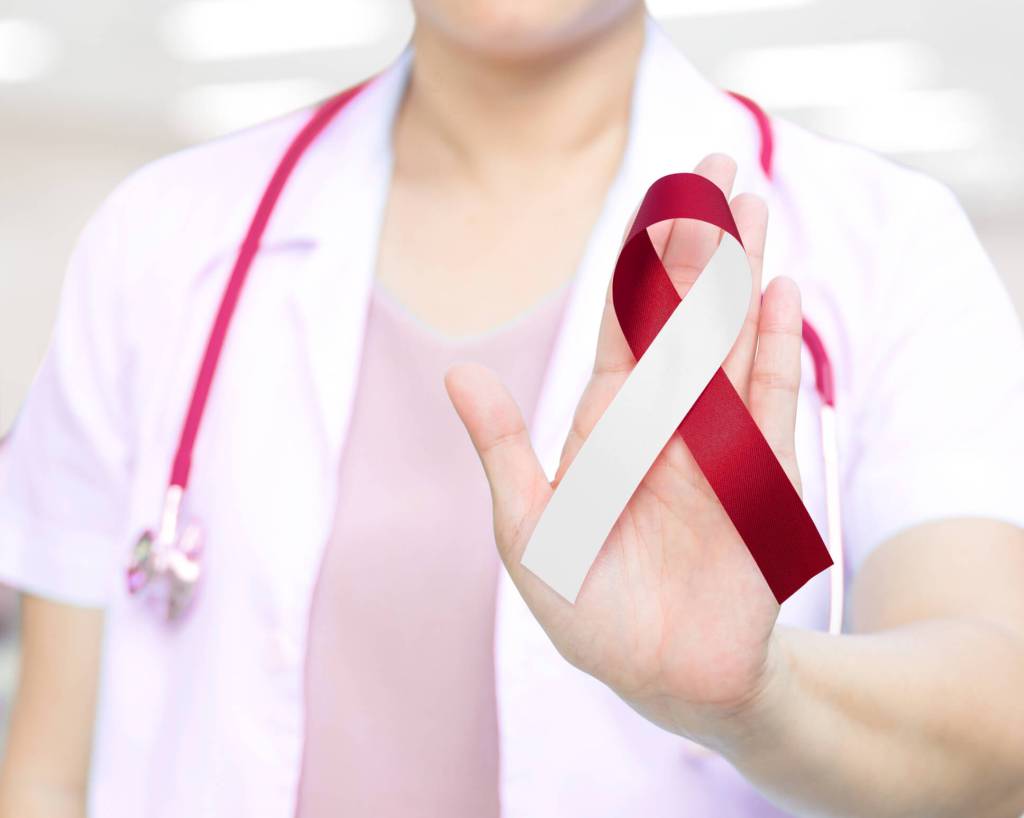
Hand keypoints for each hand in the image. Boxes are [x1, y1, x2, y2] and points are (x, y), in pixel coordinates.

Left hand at [446, 154, 802, 746]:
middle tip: (719, 164)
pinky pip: (773, 407)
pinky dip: (777, 354)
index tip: (659, 197)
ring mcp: (717, 444)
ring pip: (731, 343)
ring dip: (741, 278)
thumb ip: (503, 451)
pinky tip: (781, 297)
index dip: (640, 260)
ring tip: (753, 208)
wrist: (663, 677)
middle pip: (684, 314)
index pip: (624, 323)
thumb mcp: (530, 531)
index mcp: (607, 423)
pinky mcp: (761, 481)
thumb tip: (457, 372)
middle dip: (701, 242)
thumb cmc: (589, 608)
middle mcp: (665, 419)